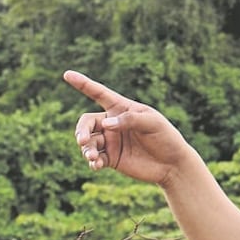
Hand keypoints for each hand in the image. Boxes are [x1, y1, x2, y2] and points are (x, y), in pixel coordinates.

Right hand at [64, 70, 193, 186]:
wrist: (172, 164)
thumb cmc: (165, 137)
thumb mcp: (152, 123)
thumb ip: (130, 120)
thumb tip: (105, 124)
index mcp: (122, 108)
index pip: (99, 94)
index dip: (83, 84)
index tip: (67, 74)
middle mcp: (112, 124)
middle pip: (87, 122)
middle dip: (81, 130)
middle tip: (83, 140)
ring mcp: (111, 141)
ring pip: (88, 142)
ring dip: (86, 149)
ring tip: (93, 157)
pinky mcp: (111, 158)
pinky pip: (94, 158)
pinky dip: (92, 161)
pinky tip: (96, 165)